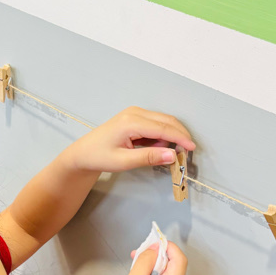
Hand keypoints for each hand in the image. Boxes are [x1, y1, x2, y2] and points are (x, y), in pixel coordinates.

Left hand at [66, 106, 195, 172]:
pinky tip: (153, 148)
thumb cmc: (99, 157)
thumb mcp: (124, 161)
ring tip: (160, 153)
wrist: (83, 153)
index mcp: (131, 122)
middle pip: (167, 121)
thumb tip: (172, 155)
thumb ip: (149, 157)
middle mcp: (134, 113)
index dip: (180, 138)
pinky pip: (155, 124)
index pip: (163, 128)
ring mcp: (134, 113)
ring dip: (169, 136)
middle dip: (179, 136)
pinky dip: (160, 136)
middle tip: (185, 153)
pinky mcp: (135, 117)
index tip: (192, 149)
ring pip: (163, 121)